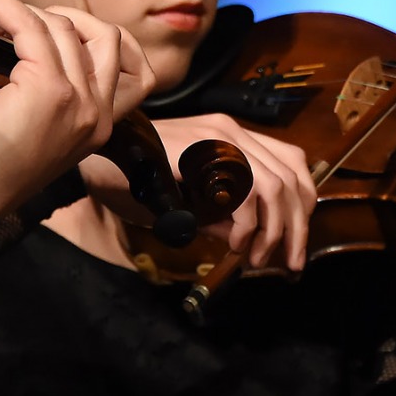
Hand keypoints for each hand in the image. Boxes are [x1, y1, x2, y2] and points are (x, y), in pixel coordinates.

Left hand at [0, 0, 156, 221]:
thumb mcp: (29, 117)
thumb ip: (45, 79)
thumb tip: (26, 33)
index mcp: (98, 123)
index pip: (127, 62)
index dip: (90, 32)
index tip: (42, 27)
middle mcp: (98, 112)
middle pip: (103, 34)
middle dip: (57, 14)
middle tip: (6, 20)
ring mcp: (78, 100)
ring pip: (61, 25)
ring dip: (13, 11)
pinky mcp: (49, 89)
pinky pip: (28, 26)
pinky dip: (0, 8)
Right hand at [79, 113, 315, 270]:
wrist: (94, 159)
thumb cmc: (135, 178)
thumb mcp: (190, 200)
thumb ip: (223, 213)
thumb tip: (258, 239)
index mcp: (232, 137)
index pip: (292, 165)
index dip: (302, 209)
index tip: (294, 247)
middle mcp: (231, 131)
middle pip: (292, 178)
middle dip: (296, 229)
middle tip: (285, 264)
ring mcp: (217, 136)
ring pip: (275, 186)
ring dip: (273, 230)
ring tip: (255, 257)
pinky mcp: (202, 150)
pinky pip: (244, 191)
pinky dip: (247, 224)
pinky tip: (233, 242)